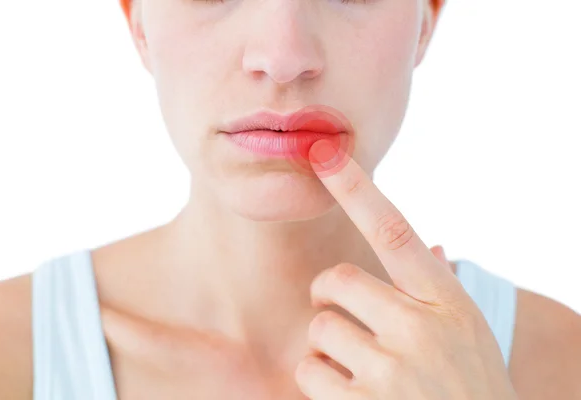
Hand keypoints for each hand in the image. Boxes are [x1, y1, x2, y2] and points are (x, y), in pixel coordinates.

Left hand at [294, 140, 517, 399]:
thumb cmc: (472, 386)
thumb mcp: (468, 332)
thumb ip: (439, 289)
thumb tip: (431, 244)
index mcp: (445, 301)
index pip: (392, 229)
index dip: (355, 187)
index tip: (324, 152)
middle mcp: (420, 328)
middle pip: (336, 280)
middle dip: (327, 296)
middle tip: (338, 313)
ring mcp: (393, 370)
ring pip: (319, 328)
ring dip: (326, 347)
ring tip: (358, 367)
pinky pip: (309, 371)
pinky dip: (319, 381)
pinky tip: (350, 394)